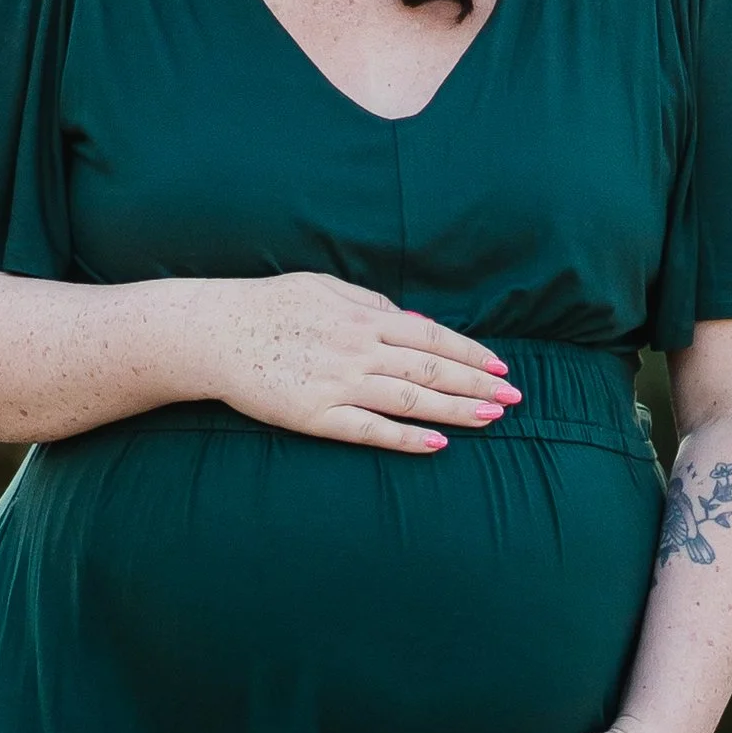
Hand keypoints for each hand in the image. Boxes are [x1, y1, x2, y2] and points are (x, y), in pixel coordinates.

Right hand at [200, 274, 519, 452]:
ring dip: (455, 411)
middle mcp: (359, 349)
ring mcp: (339, 384)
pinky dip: (406, 438)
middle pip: (431, 369)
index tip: (500, 366)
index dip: (469, 352)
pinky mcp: (317, 415)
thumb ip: (368, 303)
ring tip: (491, 419)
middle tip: (515, 398)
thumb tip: (407, 319)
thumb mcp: (324, 287)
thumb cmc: (271, 306)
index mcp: (363, 317)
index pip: (431, 335)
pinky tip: (436, 445)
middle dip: (477, 384)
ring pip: (410, 400)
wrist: (217, 332)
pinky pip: (370, 430)